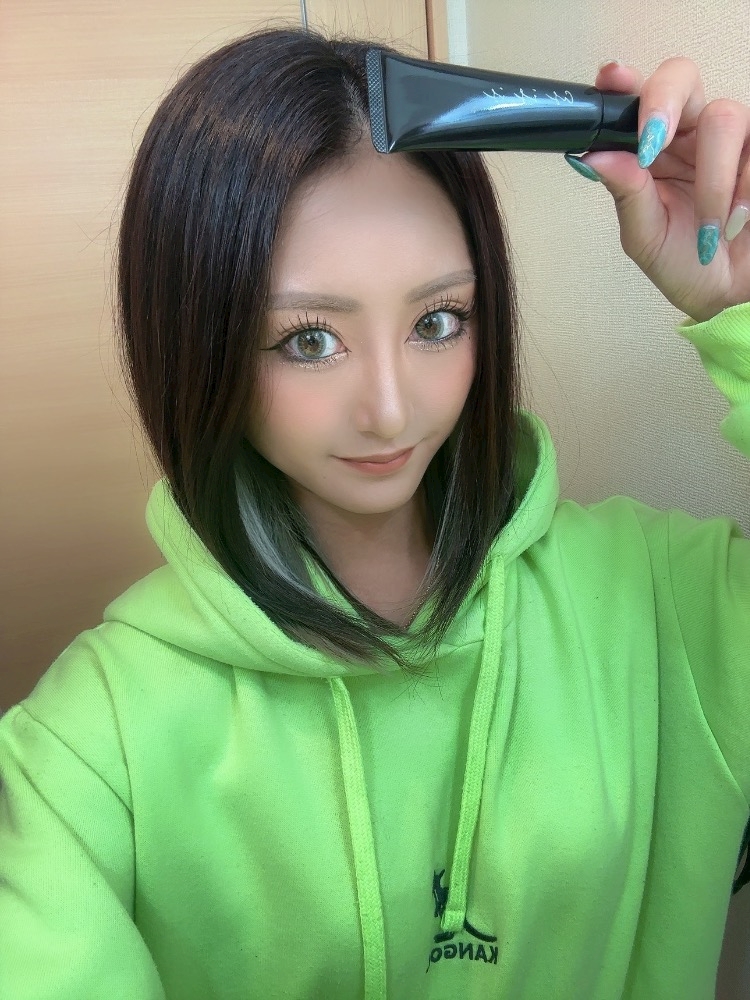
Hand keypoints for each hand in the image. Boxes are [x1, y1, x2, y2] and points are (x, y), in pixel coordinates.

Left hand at [570, 58, 749, 321]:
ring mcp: (731, 136)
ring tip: (712, 227)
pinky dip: (743, 190)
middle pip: (680, 77)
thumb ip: (626, 194)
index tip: (613, 79)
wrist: (730, 293)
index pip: (635, 99)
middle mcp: (688, 132)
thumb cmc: (685, 263)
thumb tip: (595, 156)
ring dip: (713, 181)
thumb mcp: (647, 237)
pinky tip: (737, 221)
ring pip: (723, 119)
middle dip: (664, 103)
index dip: (625, 82)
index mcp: (650, 148)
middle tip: (652, 144)